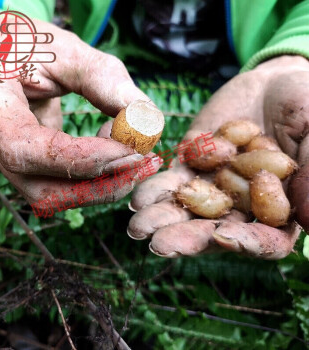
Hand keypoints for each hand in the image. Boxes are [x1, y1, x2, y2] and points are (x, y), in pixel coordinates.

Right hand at [0, 19, 157, 208]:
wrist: (11, 56)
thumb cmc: (37, 47)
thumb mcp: (71, 51)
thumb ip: (108, 82)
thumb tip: (146, 122)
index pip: (25, 146)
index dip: (81, 158)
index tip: (129, 151)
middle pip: (40, 186)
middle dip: (99, 183)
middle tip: (142, 163)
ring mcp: (0, 157)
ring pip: (51, 196)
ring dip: (100, 187)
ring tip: (130, 154)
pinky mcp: (21, 166)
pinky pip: (57, 189)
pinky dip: (92, 182)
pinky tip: (113, 156)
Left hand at [128, 55, 308, 258]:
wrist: (273, 83)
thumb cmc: (306, 105)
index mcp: (278, 207)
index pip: (266, 239)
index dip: (247, 243)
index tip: (223, 235)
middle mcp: (242, 204)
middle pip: (216, 230)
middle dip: (188, 238)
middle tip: (159, 245)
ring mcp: (213, 186)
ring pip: (188, 210)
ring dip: (163, 219)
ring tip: (138, 226)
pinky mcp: (191, 165)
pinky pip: (173, 181)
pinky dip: (156, 188)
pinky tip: (138, 197)